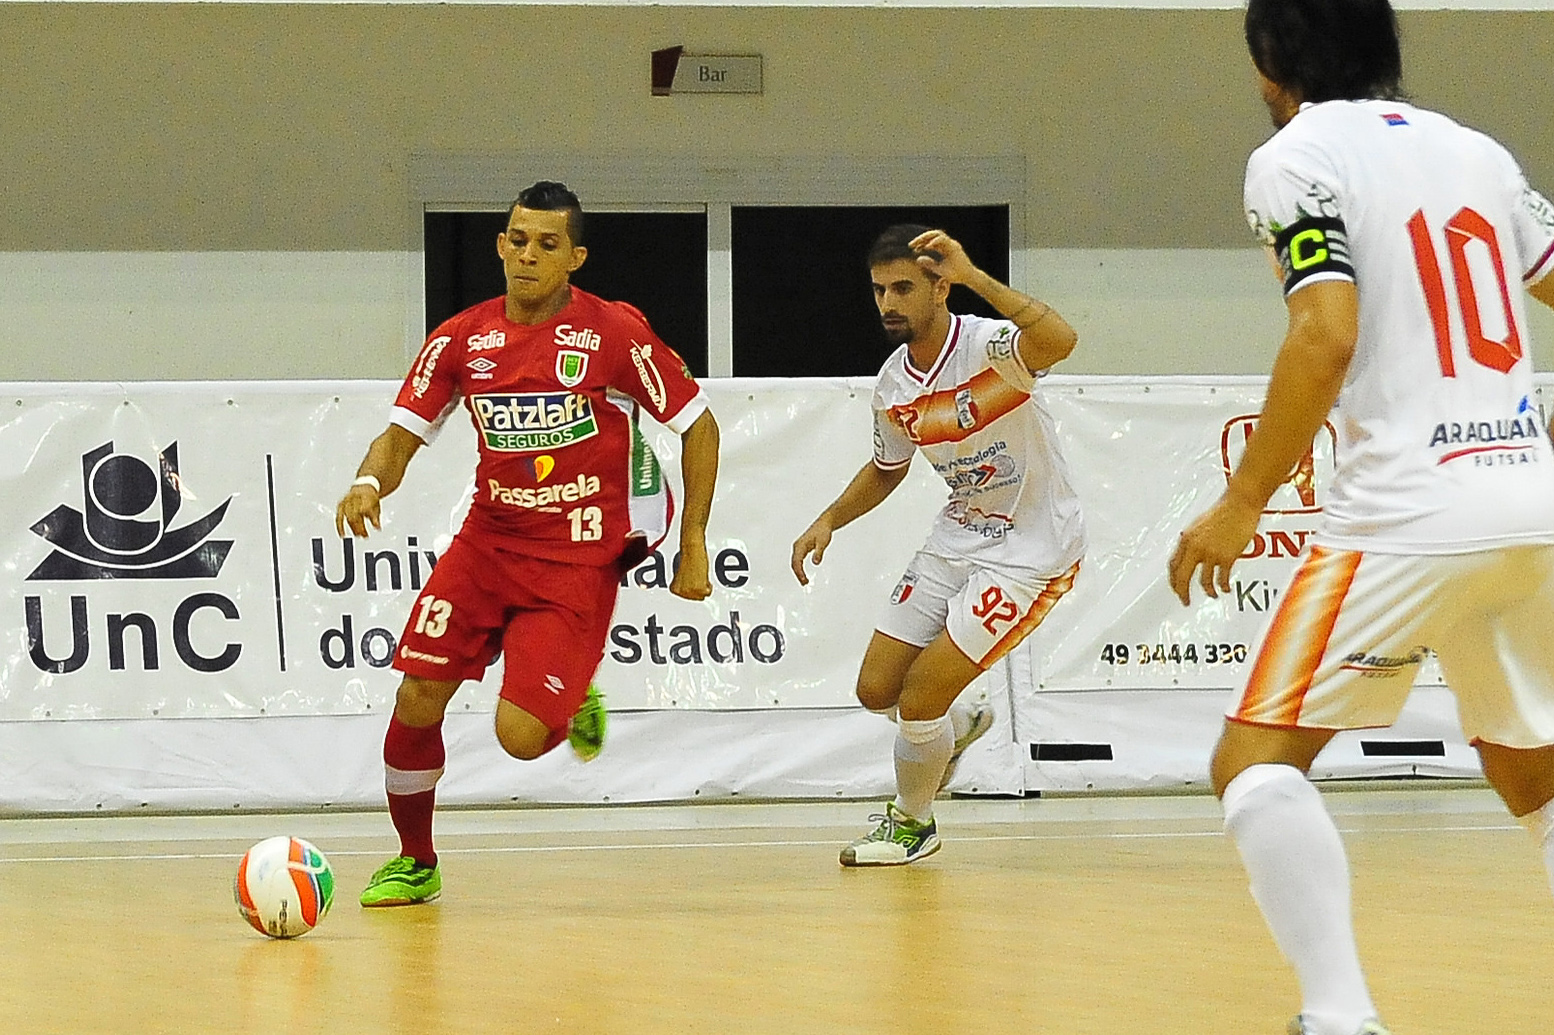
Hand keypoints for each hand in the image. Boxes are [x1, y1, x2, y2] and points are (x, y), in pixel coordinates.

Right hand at [335, 484, 381, 537]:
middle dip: (361, 527)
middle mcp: (354, 499)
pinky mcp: (340, 505)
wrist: (363, 486)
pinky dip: (340, 527)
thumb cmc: (371, 498)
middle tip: (366, 536)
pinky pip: (338, 518)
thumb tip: (378, 528)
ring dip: (353, 528)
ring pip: (348, 518)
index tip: (376, 527)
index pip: (366, 510)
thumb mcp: (376, 506)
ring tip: (359, 535)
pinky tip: (342, 535)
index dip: (371, 519)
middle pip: (356, 516)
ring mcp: (346, 502)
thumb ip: (376, 517)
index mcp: (365, 498)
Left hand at [670, 538, 711, 599]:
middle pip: (693, 597)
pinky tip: (704, 576)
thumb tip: (690, 588)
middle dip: (696, 588)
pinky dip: (708, 585)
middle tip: (696, 578)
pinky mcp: (700, 589)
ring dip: (702, 587)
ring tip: (699, 576)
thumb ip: (684, 585)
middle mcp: (681, 592)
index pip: (684, 597)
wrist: (692, 551)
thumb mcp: (681, 575)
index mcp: (673, 589)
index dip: (690, 588)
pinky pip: (708, 592)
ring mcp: (690, 592)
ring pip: (701, 596)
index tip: (691, 581)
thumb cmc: (687, 558)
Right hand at [790, 516, 833, 585]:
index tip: (804, 580)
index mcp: (800, 545)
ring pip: (795, 563)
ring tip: (804, 581)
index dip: (799, 572)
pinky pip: (798, 561)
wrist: (824, 524)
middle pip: (794, 564)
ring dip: (798, 572)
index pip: (797, 562)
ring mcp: (799, 547)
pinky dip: (800, 568)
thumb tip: (815, 562)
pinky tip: (804, 574)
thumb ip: (819, 553)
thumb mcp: (823, 543)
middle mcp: (797, 546)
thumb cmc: (823, 531)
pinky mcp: (802, 549)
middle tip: (804, 583)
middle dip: (798, 574)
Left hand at [909, 229, 977, 284]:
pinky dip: (935, 241)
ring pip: (938, 234)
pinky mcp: (955, 247)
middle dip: (921, 238)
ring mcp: (952, 244)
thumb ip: (929, 264)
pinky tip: (927, 246)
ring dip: (926, 237)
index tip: (912, 248)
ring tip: (917, 244)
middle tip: (910, 245)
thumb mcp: (938, 270)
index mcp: (944, 248)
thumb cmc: (955, 275)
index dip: (921, 243)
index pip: (930, 241)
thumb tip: (918, 259)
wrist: (967, 278)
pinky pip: (943, 240)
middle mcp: (948, 244)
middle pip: (933, 235)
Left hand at [1167, 491, 1262, 605]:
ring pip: (1203, 581)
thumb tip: (1189, 553)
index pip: (1173, 565)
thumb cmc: (1223, 510)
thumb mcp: (1199, 524)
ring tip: (1211, 595)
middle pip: (1182, 577)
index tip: (1176, 587)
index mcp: (1186, 538)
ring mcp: (1211, 553)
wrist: (1240, 504)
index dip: (1173, 579)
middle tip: (1185, 600)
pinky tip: (1225, 589)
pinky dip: (1222, 586)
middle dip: (1182, 592)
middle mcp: (1195, 547)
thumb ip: (1193, 540)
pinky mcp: (1227, 557)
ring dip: (1207, 591)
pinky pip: (1221, 578)